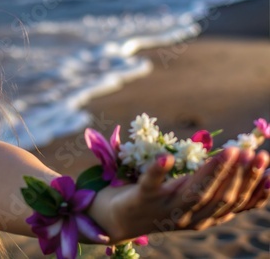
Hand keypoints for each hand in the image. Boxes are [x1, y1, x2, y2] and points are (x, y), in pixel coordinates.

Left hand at [90, 146, 269, 241]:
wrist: (115, 219)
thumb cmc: (160, 202)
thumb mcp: (193, 197)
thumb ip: (219, 189)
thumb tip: (256, 171)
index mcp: (205, 217)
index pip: (236, 204)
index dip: (254, 186)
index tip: (267, 165)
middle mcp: (188, 216)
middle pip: (219, 198)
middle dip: (239, 176)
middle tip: (253, 153)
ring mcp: (164, 208)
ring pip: (194, 192)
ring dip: (213, 172)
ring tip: (229, 152)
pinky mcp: (140, 198)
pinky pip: (150, 185)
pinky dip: (158, 171)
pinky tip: (166, 157)